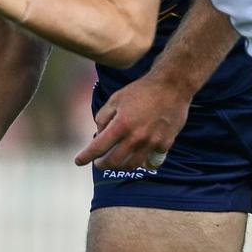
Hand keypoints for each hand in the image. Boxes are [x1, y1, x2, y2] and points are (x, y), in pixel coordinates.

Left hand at [74, 75, 189, 170]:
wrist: (172, 85)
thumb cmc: (142, 90)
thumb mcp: (117, 98)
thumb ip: (103, 116)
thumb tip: (99, 132)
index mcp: (121, 124)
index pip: (98, 147)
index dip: (85, 156)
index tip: (78, 161)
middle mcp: (136, 137)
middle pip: (113, 162)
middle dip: (102, 164)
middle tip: (99, 162)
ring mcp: (151, 142)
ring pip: (131, 165)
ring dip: (120, 166)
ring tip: (117, 161)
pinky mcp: (165, 144)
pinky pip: (151, 161)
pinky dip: (143, 162)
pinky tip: (139, 158)